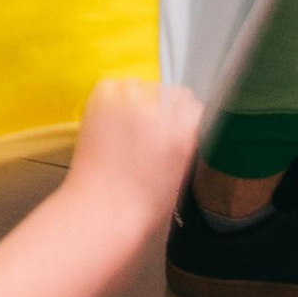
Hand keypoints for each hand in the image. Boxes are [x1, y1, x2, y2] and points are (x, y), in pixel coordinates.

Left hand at [65, 76, 201, 235]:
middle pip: (174, 93)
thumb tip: (182, 127)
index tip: (177, 131)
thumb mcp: (182, 171)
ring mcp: (131, 97)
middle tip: (150, 132)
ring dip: (140, 101)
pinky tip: (110, 121)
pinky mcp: (103, 95)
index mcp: (186, 128)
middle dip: (166, 109)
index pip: (195, 107)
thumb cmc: (145, 205)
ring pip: (145, 86)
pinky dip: (114, 99)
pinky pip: (115, 86)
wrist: (102, 210)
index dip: (186, 121)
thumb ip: (187, 141)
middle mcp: (161, 106)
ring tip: (127, 128)